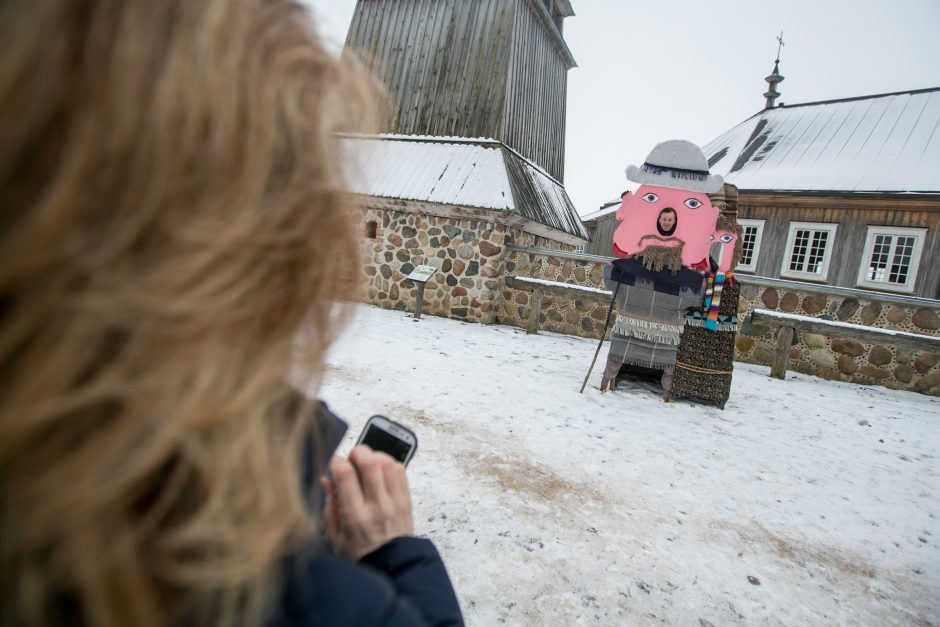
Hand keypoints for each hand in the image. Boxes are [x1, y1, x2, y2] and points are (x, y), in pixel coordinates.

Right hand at [321, 445, 413, 560]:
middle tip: (351, 457)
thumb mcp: (335, 538)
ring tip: (365, 462)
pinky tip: (380, 470)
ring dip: (374, 455)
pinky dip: (389, 463)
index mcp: (355, 518)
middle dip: (357, 452)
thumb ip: (329, 509)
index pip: (346, 477)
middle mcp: (377, 508)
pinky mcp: (406, 500)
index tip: (333, 462)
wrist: (392, 567)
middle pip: (370, 463)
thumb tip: (326, 481)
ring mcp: (395, 503)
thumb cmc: (362, 556)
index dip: (336, 462)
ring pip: (387, 463)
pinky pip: (401, 470)